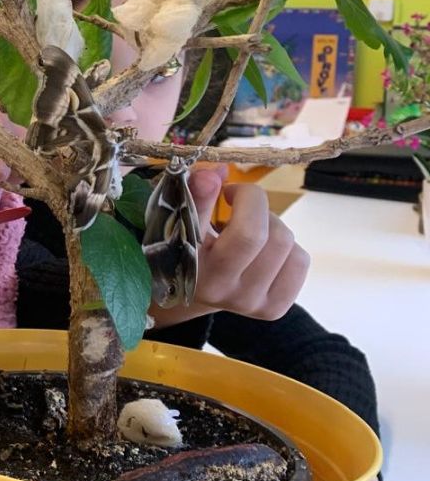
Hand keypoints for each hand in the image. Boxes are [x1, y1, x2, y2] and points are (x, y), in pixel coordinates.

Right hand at [183, 166, 309, 320]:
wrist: (196, 289)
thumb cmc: (187, 244)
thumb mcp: (180, 218)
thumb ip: (194, 193)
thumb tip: (218, 172)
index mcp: (190, 266)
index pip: (227, 229)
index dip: (234, 198)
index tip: (221, 183)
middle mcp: (217, 290)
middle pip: (263, 234)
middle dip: (256, 204)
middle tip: (238, 202)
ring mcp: (247, 303)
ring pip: (285, 243)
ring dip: (271, 225)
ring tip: (251, 229)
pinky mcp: (272, 309)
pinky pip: (300, 261)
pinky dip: (287, 247)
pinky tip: (265, 251)